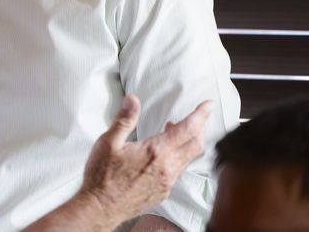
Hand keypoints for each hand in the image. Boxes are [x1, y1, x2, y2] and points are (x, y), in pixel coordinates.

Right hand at [78, 95, 211, 229]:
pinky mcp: (162, 192)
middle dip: (199, 127)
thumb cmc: (102, 177)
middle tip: (197, 116)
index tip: (207, 105)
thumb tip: (133, 100)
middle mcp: (167, 168)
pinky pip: (178, 171)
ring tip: (175, 132)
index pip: (188, 129)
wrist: (100, 207)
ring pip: (188, 159)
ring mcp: (167, 182)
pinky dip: (178, 157)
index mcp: (156, 151)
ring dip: (188, 143)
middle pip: (195, 144)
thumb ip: (124, 119)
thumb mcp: (108, 142)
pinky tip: (164, 155)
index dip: (200, 115)